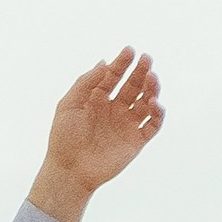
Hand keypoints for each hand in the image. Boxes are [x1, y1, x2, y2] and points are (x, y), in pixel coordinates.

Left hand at [28, 48, 163, 221]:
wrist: (69, 170)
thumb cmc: (63, 139)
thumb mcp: (69, 104)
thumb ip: (86, 82)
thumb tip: (104, 62)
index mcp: (97, 99)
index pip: (114, 76)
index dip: (122, 63)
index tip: (129, 51)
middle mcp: (114, 110)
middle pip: (133, 85)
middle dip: (140, 71)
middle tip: (146, 59)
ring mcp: (126, 125)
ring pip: (146, 102)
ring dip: (151, 88)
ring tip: (152, 78)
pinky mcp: (136, 141)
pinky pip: (153, 124)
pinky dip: (158, 113)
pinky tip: (154, 103)